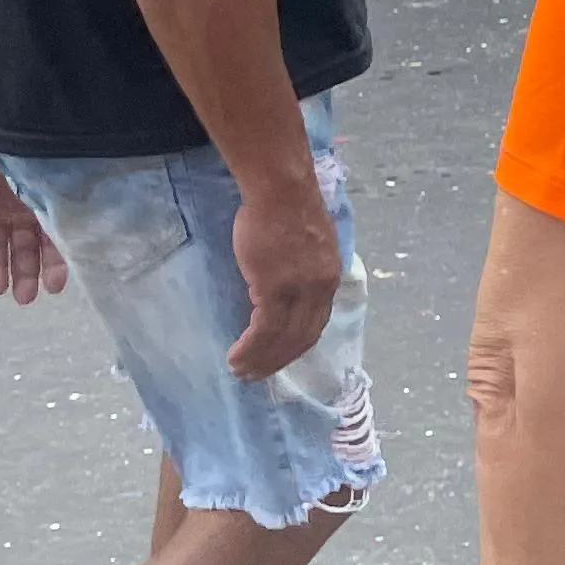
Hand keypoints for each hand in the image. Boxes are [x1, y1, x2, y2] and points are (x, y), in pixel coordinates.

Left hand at [0, 135, 63, 305]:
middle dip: (24, 274)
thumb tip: (94, 231)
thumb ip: (65, 202)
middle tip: (23, 298)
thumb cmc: (31, 148)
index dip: (53, 265)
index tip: (54, 288)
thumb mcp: (53, 179)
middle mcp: (19, 209)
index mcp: (45, 203)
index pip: (51, 241)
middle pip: (22, 249)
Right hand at [225, 183, 344, 380]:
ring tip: (241, 372)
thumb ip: (303, 269)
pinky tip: (235, 358)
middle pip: (301, 338)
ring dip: (260, 361)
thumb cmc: (286, 209)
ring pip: (281, 339)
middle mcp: (320, 289)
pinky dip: (249, 349)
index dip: (296, 345)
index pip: (315, 324)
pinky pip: (262, 330)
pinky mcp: (274, 287)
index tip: (278, 358)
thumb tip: (287, 287)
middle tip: (255, 375)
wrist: (281, 189)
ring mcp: (299, 290)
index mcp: (329, 278)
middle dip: (278, 361)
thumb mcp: (307, 245)